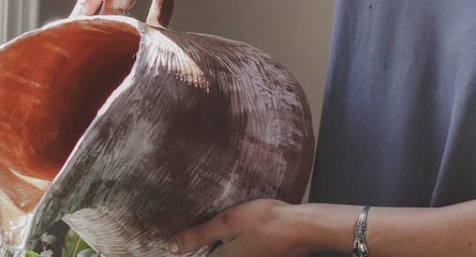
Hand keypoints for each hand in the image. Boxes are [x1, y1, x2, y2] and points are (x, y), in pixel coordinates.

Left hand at [167, 199, 315, 256]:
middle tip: (202, 233)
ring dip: (225, 243)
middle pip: (217, 255)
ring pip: (232, 252)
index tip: (186, 241)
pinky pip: (247, 250)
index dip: (192, 247)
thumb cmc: (266, 222)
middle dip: (209, 246)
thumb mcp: (227, 223)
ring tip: (224, 229)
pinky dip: (241, 242)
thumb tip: (171, 247)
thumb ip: (199, 235)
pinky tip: (247, 229)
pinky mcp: (266, 256)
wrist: (304, 228)